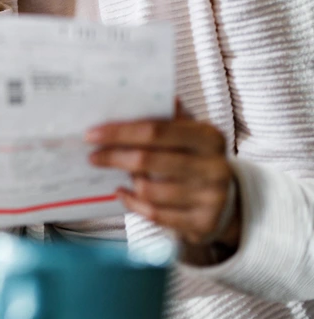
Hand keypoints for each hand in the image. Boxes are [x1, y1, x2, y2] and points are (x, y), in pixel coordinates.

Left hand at [87, 103, 240, 259]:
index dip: (119, 132)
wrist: (227, 201)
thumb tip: (129, 95)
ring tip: (122, 174)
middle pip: (147, 160)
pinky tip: (124, 193)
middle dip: (113, 157)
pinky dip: (132, 203)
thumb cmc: (195, 159)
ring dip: (129, 181)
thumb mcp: (188, 135)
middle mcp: (214, 167)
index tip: (91, 134)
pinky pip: (154, 214)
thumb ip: (164, 118)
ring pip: (148, 189)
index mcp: (209, 137)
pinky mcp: (203, 223)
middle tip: (92, 156)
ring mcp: (211, 198)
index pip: (155, 130)